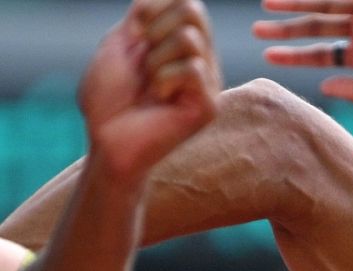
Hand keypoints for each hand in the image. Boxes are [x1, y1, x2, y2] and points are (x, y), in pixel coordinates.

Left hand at [81, 0, 221, 178]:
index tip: (135, 32)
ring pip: (191, 39)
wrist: (107, 139)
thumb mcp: (119, 45)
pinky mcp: (209, 105)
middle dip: (156, 27)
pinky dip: (164, 79)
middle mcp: (201, 59)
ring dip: (156, 59)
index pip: (186, 0)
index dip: (154, 5)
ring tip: (150, 84)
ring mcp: (208, 82)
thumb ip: (142, 17)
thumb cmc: (108, 99)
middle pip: (194, 10)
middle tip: (143, 57)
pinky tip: (159, 98)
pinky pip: (193, 69)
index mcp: (180, 44)